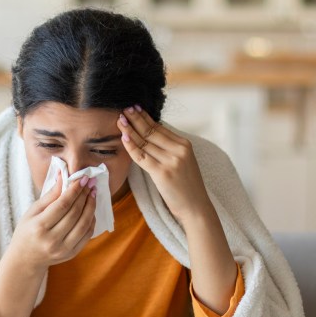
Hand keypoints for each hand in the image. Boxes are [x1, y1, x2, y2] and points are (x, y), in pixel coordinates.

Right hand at [8, 170, 96, 269]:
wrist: (26, 259)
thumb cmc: (27, 231)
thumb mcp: (32, 211)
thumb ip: (50, 195)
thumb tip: (64, 176)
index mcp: (39, 226)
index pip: (62, 205)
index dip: (75, 190)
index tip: (83, 178)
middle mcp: (52, 240)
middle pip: (75, 213)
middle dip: (84, 196)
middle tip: (90, 183)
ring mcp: (63, 249)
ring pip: (84, 224)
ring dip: (91, 207)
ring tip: (92, 195)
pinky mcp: (71, 254)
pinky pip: (87, 235)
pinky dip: (91, 221)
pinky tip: (90, 210)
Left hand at [118, 105, 210, 226]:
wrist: (195, 207)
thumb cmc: (187, 187)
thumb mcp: (183, 162)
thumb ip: (170, 149)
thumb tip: (150, 135)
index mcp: (185, 145)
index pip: (160, 128)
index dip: (146, 118)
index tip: (135, 109)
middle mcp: (179, 150)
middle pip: (151, 131)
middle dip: (136, 119)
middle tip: (124, 109)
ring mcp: (171, 161)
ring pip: (145, 142)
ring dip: (130, 130)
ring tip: (120, 120)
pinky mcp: (162, 173)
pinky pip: (141, 156)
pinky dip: (131, 146)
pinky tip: (123, 138)